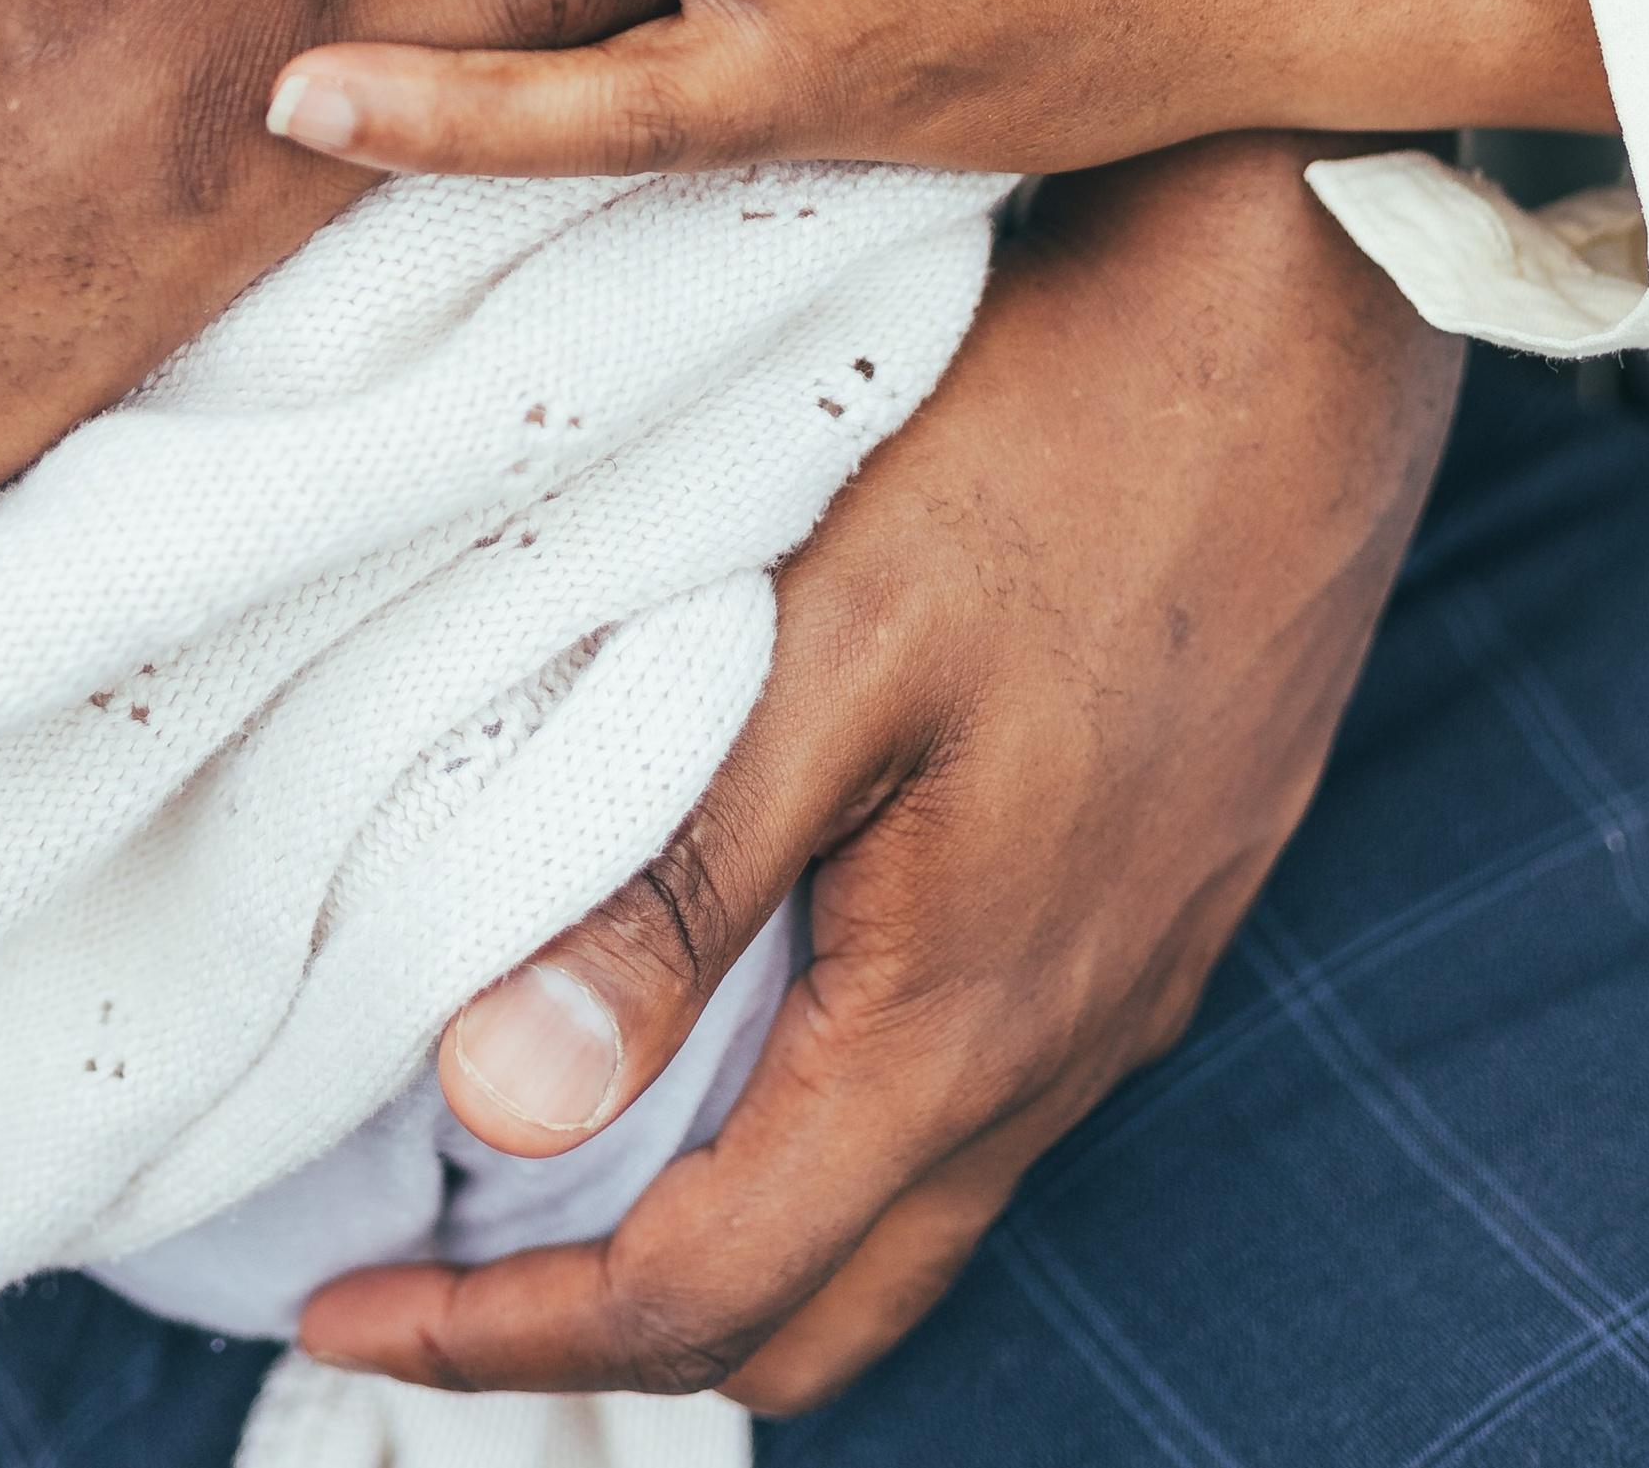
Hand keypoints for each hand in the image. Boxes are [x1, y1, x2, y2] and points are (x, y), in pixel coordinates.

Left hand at [295, 137, 1465, 1406]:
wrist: (1304, 305)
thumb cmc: (1057, 443)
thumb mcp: (834, 648)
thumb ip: (680, 889)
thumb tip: (498, 1105)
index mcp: (968, 1018)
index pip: (705, 1293)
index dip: (507, 1343)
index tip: (343, 1312)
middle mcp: (1068, 1038)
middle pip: (822, 1312)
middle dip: (615, 1333)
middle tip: (430, 1266)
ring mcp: (1127, 967)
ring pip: (904, 1206)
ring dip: (725, 1224)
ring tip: (551, 1144)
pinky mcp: (1153, 882)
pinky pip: (977, 1088)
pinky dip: (823, 1115)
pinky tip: (735, 989)